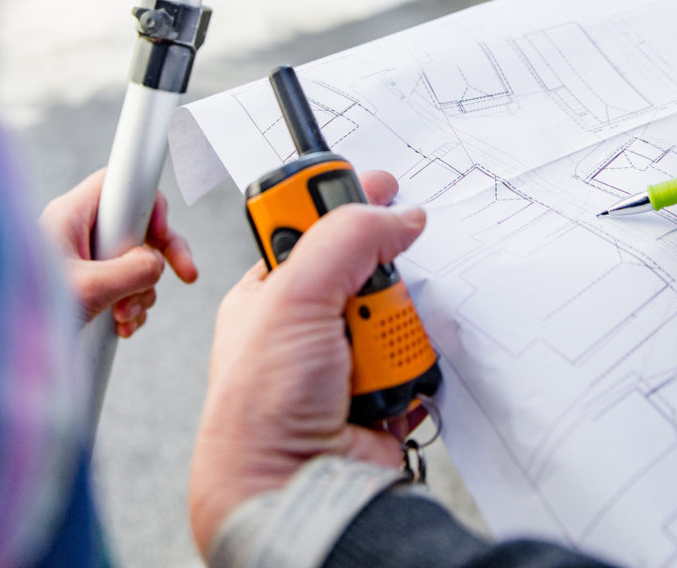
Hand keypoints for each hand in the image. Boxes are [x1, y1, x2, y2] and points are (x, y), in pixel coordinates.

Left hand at [40, 168, 197, 337]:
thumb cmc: (22, 313)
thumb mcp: (87, 288)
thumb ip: (131, 270)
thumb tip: (157, 266)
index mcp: (70, 215)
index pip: (120, 182)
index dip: (150, 201)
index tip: (165, 231)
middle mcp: (77, 232)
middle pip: (137, 226)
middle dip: (158, 258)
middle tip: (185, 275)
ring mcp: (82, 260)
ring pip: (134, 262)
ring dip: (140, 292)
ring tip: (122, 317)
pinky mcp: (85, 286)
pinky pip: (123, 286)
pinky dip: (130, 306)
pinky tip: (119, 327)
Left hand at [188, 170, 426, 554]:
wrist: (292, 490)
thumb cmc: (259, 409)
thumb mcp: (292, 297)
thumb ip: (345, 240)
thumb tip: (396, 215)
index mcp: (271, 294)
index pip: (316, 229)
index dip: (347, 205)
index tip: (383, 186)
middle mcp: (306, 328)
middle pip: (371, 273)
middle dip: (379, 287)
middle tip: (362, 306)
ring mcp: (344, 364)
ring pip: (399, 318)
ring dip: (395, 337)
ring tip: (366, 361)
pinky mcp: (378, 397)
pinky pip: (418, 364)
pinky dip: (411, 375)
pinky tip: (387, 388)